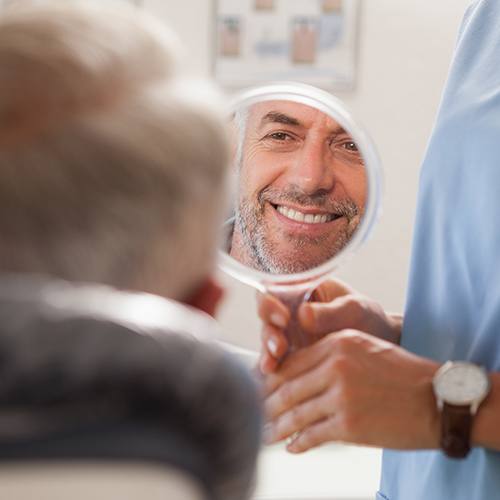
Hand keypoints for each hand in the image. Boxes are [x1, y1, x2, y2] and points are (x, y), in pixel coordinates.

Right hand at [258, 279, 401, 373]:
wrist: (381, 347)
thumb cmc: (368, 319)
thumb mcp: (355, 310)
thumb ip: (330, 312)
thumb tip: (303, 315)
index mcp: (302, 289)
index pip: (275, 289)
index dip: (271, 302)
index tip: (283, 317)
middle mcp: (290, 310)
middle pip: (266, 317)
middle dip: (269, 332)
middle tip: (280, 347)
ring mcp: (289, 333)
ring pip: (267, 339)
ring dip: (267, 351)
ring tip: (273, 365)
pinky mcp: (291, 356)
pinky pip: (275, 360)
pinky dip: (272, 368)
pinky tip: (273, 375)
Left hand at [263, 329, 438, 451]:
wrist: (437, 398)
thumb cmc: (400, 373)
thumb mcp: (363, 349)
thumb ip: (329, 357)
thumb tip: (296, 375)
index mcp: (337, 342)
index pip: (292, 362)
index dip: (270, 378)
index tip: (258, 388)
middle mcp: (335, 366)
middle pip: (287, 387)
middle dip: (266, 403)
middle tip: (253, 413)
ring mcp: (341, 396)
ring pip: (295, 413)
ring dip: (277, 427)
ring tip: (264, 434)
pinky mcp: (349, 425)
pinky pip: (313, 435)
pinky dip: (298, 443)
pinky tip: (291, 447)